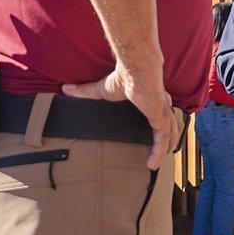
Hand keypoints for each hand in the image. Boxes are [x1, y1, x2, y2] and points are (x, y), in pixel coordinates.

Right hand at [63, 65, 181, 169]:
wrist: (135, 70)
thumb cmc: (122, 77)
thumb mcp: (101, 90)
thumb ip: (84, 92)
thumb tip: (65, 89)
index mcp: (151, 98)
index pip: (159, 113)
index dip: (160, 123)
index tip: (156, 135)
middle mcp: (161, 105)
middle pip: (168, 125)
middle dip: (167, 139)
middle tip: (161, 152)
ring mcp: (162, 112)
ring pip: (168, 135)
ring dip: (163, 150)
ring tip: (155, 163)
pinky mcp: (160, 118)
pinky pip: (162, 139)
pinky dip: (158, 152)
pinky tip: (152, 164)